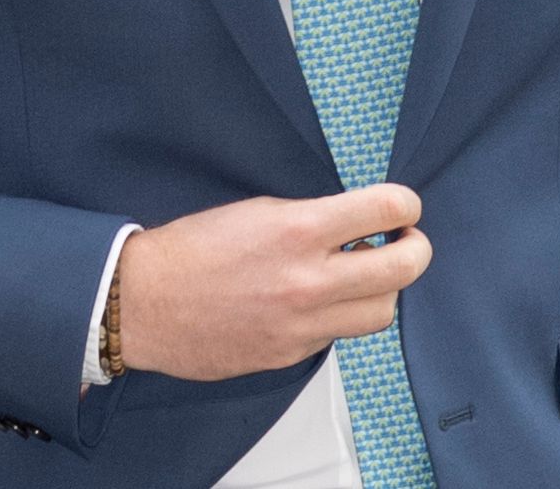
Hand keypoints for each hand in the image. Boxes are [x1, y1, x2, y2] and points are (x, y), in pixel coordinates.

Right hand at [114, 184, 430, 380]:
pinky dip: (338, 316)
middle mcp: (307, 281)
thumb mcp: (260, 211)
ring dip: (383, 290)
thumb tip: (360, 223)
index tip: (403, 208)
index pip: (388, 210)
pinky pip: (339, 335)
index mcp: (298, 231)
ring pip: (382, 312)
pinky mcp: (290, 354)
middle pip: (404, 270)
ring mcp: (302, 325)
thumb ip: (315, 218)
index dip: (407, 205)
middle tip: (405, 242)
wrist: (143, 304)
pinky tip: (316, 301)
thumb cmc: (193, 251)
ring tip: (362, 275)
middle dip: (416, 249)